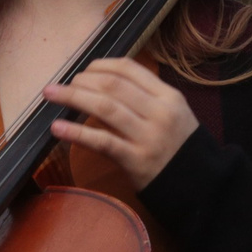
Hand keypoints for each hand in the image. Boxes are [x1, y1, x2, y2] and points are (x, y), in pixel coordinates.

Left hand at [44, 57, 197, 187]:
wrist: (200, 185)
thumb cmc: (178, 146)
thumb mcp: (172, 113)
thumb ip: (145, 96)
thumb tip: (102, 81)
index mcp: (168, 96)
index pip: (128, 69)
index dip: (99, 66)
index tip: (82, 71)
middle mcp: (160, 112)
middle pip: (112, 85)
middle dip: (81, 81)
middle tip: (61, 86)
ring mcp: (148, 136)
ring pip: (105, 108)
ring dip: (73, 98)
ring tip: (51, 95)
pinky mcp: (137, 161)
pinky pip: (102, 142)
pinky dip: (77, 133)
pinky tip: (57, 128)